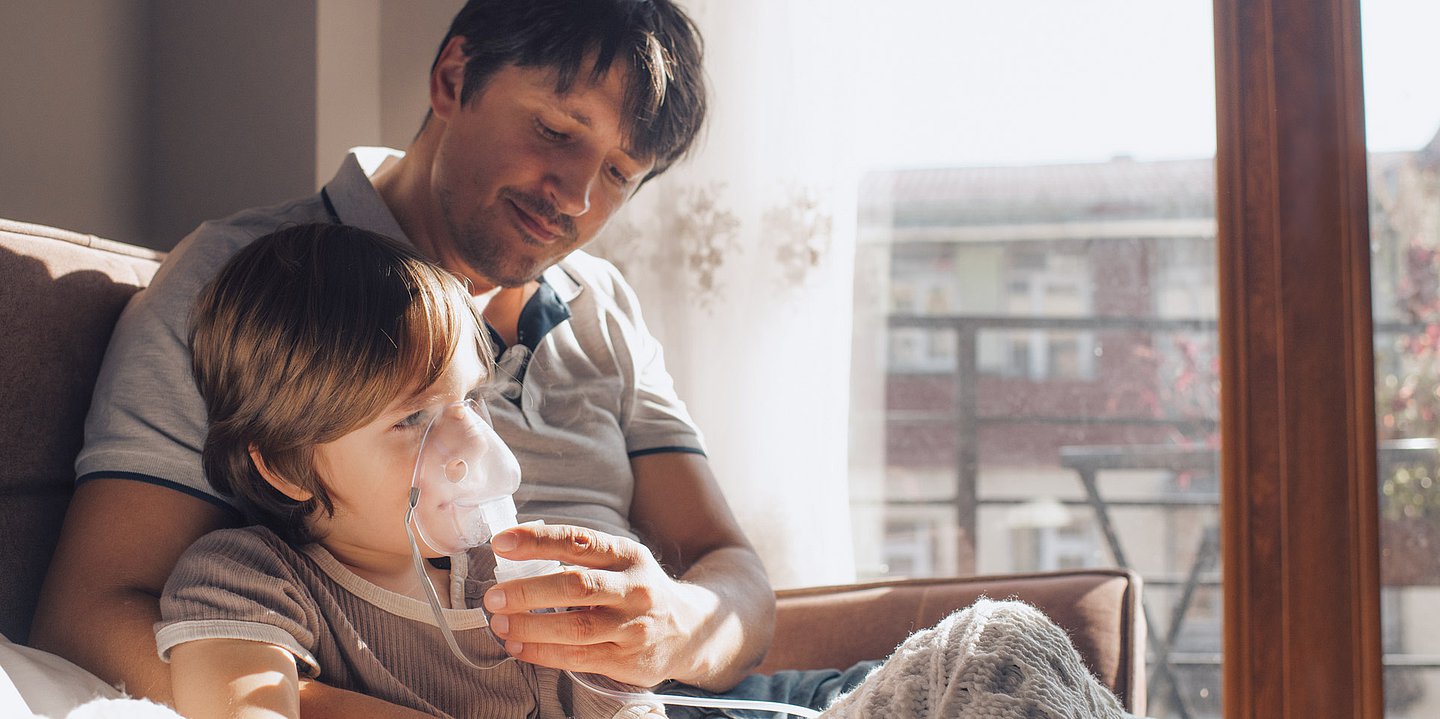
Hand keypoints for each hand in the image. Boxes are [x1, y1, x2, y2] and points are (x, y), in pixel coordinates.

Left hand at [483, 523, 719, 686]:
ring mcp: (632, 627)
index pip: (579, 542)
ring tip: (500, 624)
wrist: (691, 630)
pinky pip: (577, 658)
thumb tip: (516, 547)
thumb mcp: (621, 561)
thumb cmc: (637, 589)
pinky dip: (542, 653)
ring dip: (530, 626)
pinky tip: (519, 647)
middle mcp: (634, 589)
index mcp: (628, 555)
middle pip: (576, 586)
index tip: (502, 542)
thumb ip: (579, 554)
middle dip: (528, 591)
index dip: (538, 540)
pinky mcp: (627, 660)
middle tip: (493, 597)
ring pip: (575, 628)